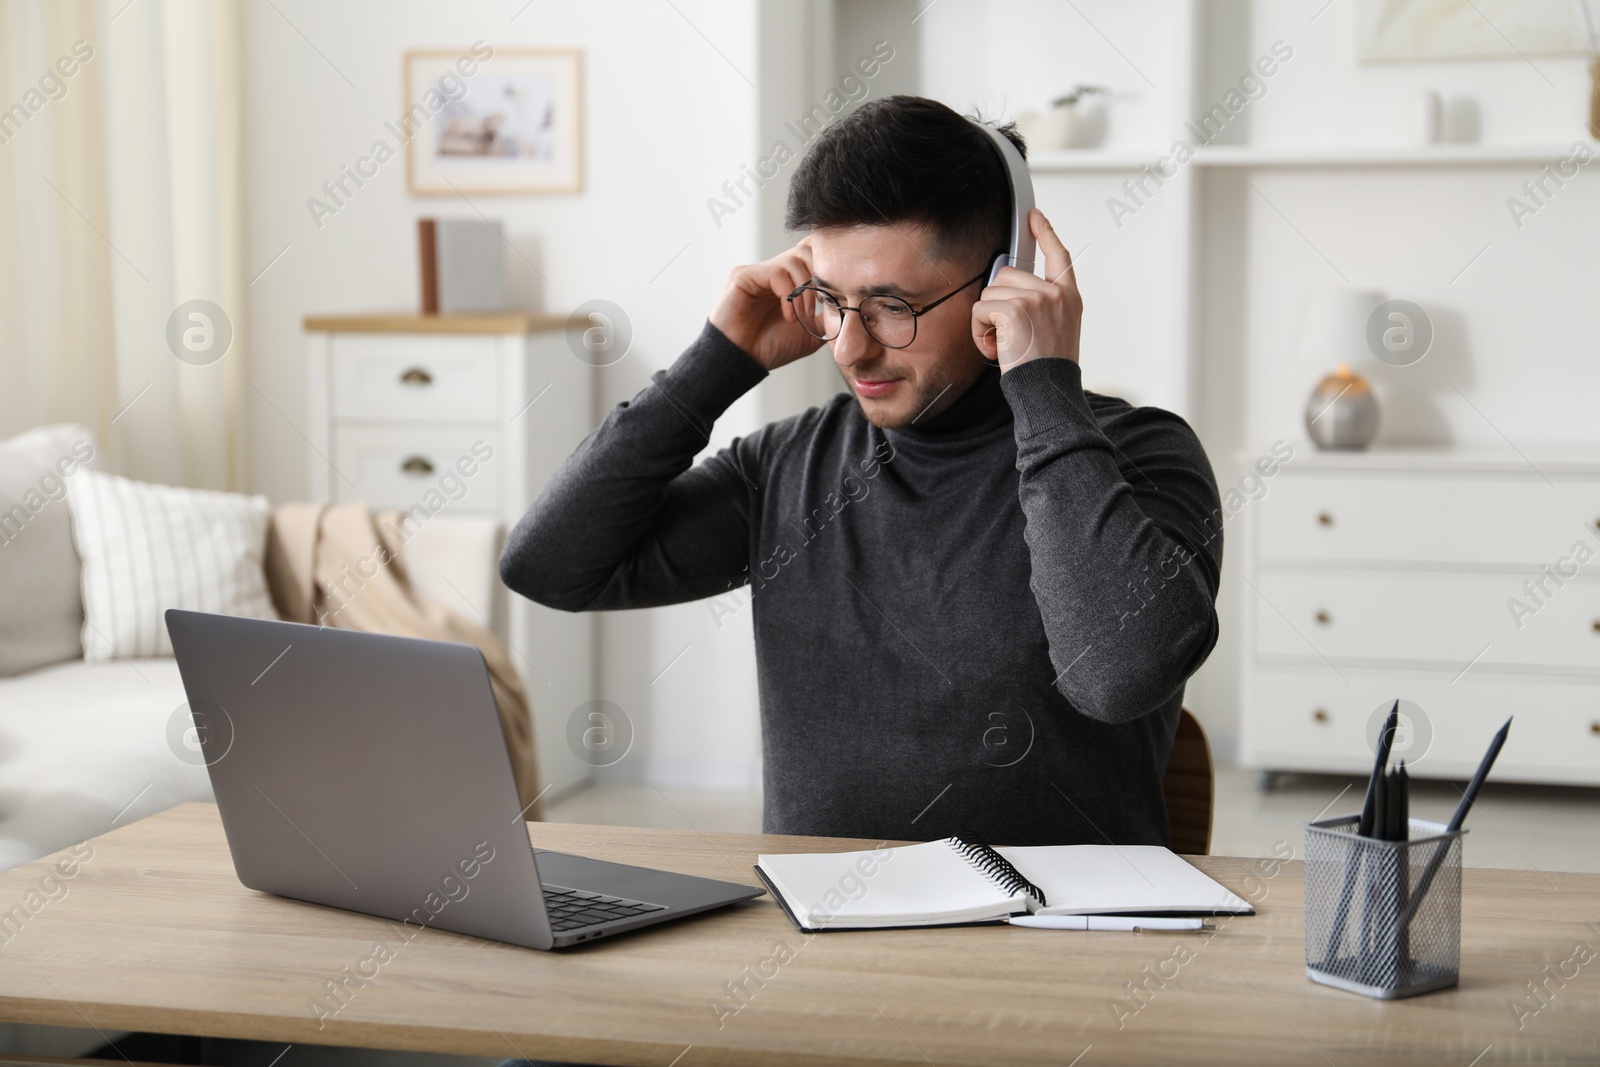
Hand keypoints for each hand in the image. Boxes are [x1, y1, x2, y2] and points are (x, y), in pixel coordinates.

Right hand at [709, 237, 825, 371]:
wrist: (744, 362)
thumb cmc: (771, 348)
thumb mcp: (810, 332)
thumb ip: (826, 315)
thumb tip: (848, 304)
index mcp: (789, 281)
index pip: (812, 254)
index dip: (827, 267)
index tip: (835, 295)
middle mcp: (774, 271)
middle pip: (807, 249)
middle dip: (819, 276)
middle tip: (820, 304)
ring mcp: (758, 272)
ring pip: (794, 260)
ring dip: (804, 291)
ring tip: (802, 315)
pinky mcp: (744, 275)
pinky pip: (776, 272)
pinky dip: (788, 294)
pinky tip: (788, 316)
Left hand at [970, 209, 1081, 371]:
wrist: (1049, 392)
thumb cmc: (1047, 371)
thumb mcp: (1054, 331)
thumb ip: (1039, 306)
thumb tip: (1002, 289)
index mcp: (1069, 297)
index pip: (1059, 256)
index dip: (1046, 233)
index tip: (1035, 216)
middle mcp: (1057, 294)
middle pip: (1007, 275)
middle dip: (996, 304)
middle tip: (1007, 335)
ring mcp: (1038, 299)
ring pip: (990, 292)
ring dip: (986, 320)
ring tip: (1003, 345)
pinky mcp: (1017, 309)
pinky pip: (981, 309)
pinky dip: (978, 331)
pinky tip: (995, 349)